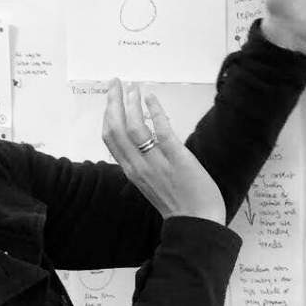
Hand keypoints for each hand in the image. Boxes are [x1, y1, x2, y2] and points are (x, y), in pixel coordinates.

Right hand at [101, 80, 224, 224]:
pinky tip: (151, 97)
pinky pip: (160, 130)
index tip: (110, 99)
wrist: (198, 223)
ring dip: (131, 103)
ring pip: (133, 128)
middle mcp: (138, 166)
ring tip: (133, 87)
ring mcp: (156, 163)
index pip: (110, 139)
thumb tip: (142, 145)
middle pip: (116, 129)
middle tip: (116, 83)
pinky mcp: (177, 158)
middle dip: (113, 102)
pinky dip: (153, 111)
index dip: (107, 116)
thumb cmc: (179, 205)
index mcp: (132, 172)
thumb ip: (144, 166)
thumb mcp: (152, 185)